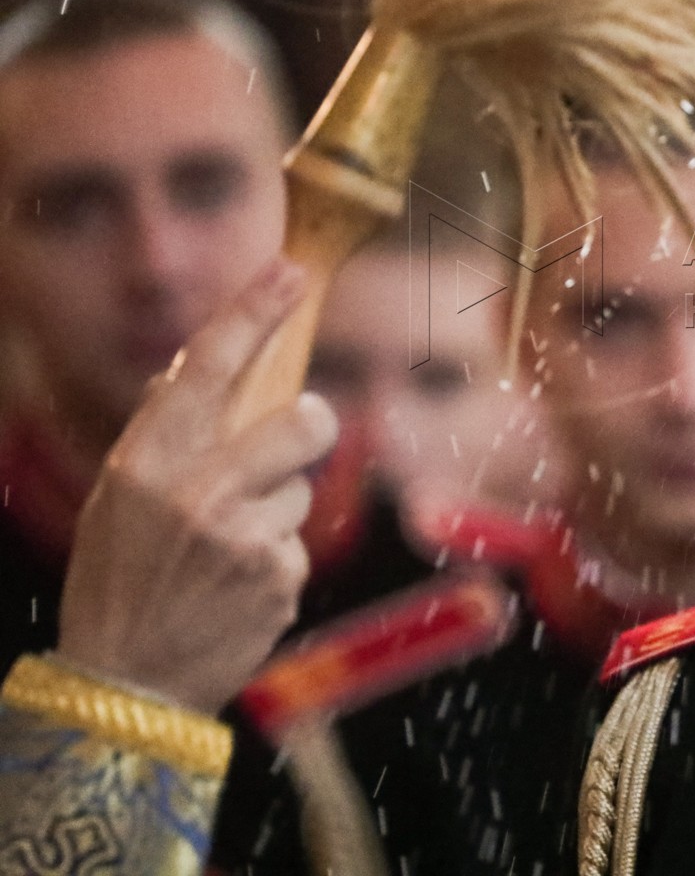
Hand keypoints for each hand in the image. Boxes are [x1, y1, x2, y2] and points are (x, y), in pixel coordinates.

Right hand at [56, 259, 338, 714]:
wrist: (124, 685)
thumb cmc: (118, 580)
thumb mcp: (117, 499)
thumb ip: (160, 437)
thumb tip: (189, 369)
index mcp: (147, 462)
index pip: (207, 367)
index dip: (252, 313)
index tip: (291, 274)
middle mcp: (198, 491)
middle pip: (303, 420)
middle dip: (311, 425)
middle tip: (299, 436)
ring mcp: (243, 537)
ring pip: (302, 489)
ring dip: (278, 511)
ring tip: (225, 552)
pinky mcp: (278, 579)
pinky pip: (297, 546)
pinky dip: (274, 563)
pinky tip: (233, 591)